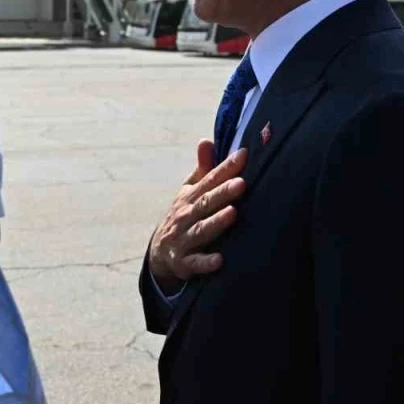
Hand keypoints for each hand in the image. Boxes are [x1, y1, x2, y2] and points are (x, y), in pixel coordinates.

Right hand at [147, 141, 247, 294]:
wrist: (160, 252)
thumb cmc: (183, 215)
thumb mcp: (189, 192)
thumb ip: (203, 169)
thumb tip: (206, 140)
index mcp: (189, 197)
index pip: (209, 180)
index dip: (225, 168)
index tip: (244, 155)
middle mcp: (185, 216)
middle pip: (205, 203)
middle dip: (222, 193)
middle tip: (241, 184)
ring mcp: (183, 239)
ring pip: (200, 230)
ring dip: (216, 222)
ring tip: (233, 214)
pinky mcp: (183, 263)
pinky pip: (195, 263)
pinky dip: (206, 262)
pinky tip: (220, 260)